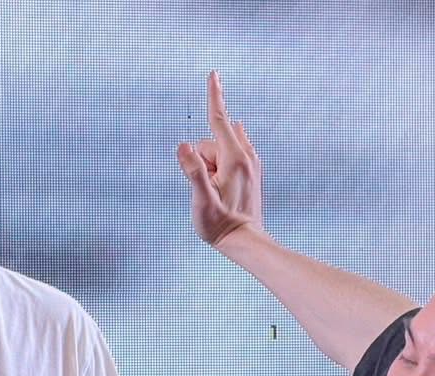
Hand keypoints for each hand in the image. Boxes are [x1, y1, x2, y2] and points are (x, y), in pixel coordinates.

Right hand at [176, 70, 262, 246]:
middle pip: (213, 141)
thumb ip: (193, 172)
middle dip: (202, 158)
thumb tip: (183, 146)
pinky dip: (219, 165)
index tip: (213, 74)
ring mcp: (251, 164)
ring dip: (210, 165)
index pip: (220, 120)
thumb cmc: (220, 225)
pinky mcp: (251, 172)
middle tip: (206, 190)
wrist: (245, 243)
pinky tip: (220, 185)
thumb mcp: (201, 201)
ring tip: (215, 194)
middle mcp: (246, 156)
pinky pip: (230, 156)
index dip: (214, 97)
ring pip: (220, 150)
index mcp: (234, 159)